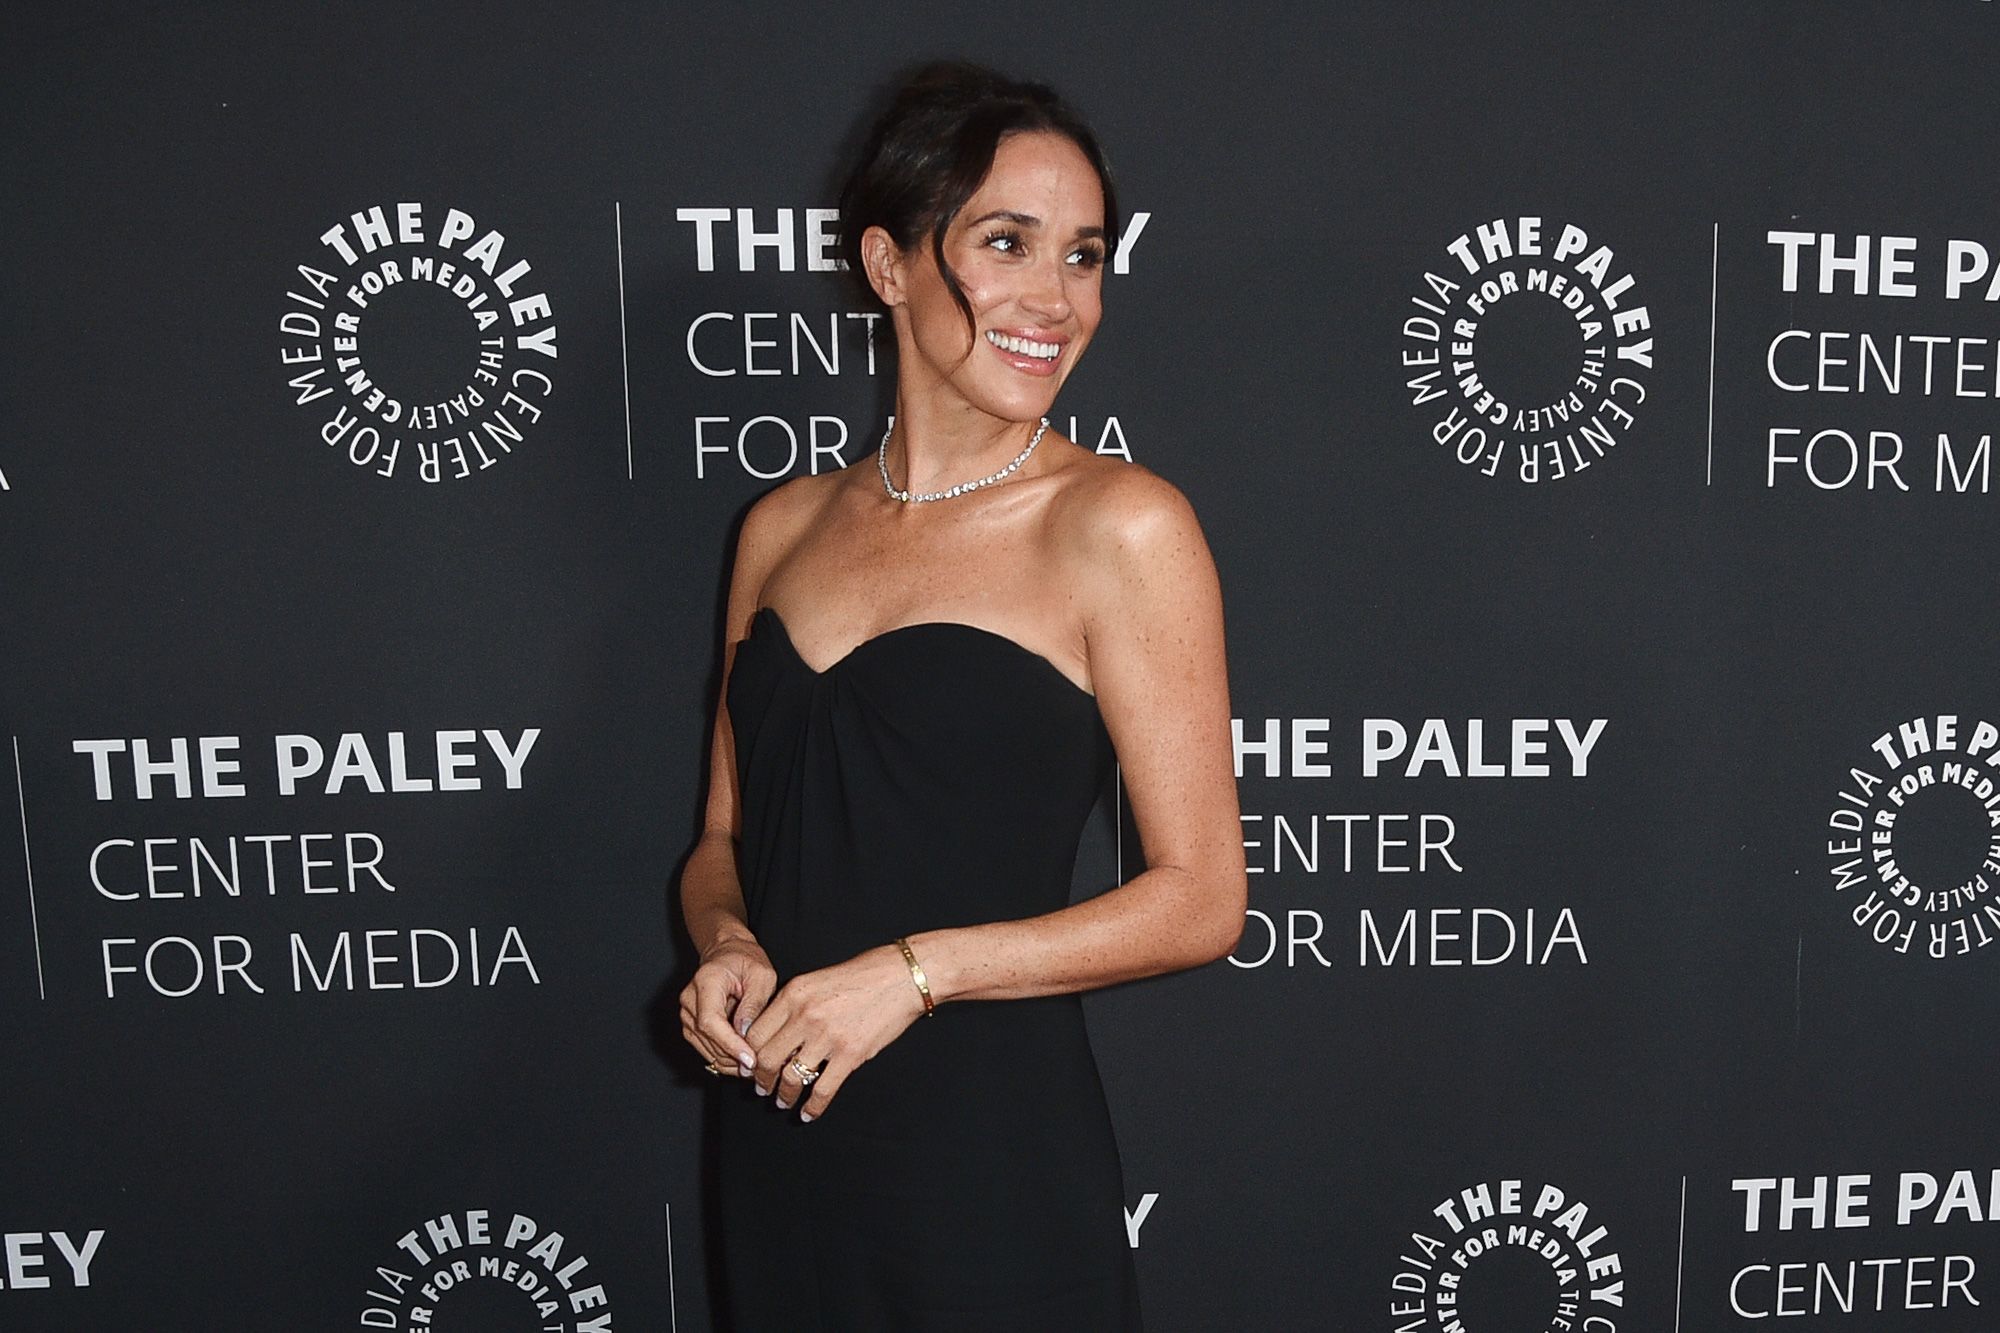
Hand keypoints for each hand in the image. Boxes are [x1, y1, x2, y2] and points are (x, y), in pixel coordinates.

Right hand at [679, 934, 776, 1076]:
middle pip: (706, 1038)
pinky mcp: (691, 1024)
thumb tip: (746, 1033)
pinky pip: (705, 1047)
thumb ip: (754, 1004)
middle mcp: (690, 999)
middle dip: (733, 1056)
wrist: (728, 953)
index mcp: (706, 982)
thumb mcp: (762, 975)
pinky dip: (723, 1057)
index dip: (729, 1044)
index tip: (749, 1058)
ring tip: (754, 1066)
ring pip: (705, 1047)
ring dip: (729, 1061)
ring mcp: (687, 1013)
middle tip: (759, 1068)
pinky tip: (742, 1060)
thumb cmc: (746, 960)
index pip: (710, 1021)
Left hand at [745, 943, 928, 1120]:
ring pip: (791, 1078)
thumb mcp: (816, 980)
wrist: (901, 977)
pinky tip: (808, 1113)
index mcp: (793, 994)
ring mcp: (827, 1037)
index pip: (755, 1033)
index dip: (749, 1054)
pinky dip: (812, 1107)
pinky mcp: (850, 1054)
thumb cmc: (863, 974)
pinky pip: (822, 1090)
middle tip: (761, 1087)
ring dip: (783, 1095)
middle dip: (761, 1079)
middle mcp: (805, 1015)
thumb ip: (793, 1004)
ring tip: (782, 1101)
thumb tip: (774, 1033)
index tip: (750, 1064)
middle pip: (767, 1058)